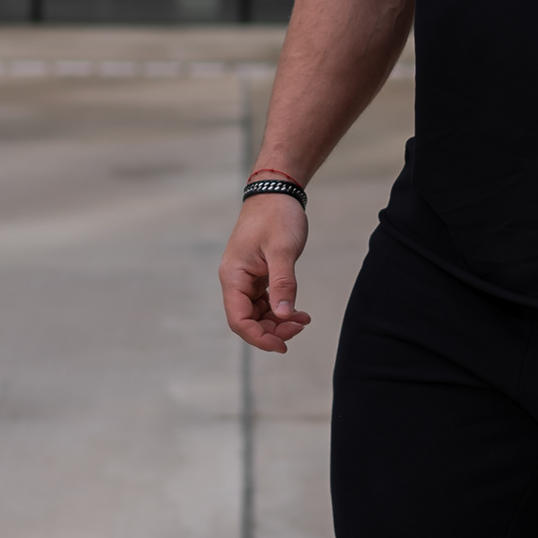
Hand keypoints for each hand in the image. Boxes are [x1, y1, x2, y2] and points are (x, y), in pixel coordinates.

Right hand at [219, 194, 310, 353]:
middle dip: (272, 330)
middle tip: (300, 328)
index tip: (283, 345)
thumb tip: (283, 315)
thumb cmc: (277, 216)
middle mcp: (235, 280)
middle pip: (248, 320)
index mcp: (233, 276)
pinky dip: (281, 310)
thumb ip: (283, 283)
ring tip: (303, 320)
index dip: (259, 337)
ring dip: (278, 322)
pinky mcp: (258, 275)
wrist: (277, 192)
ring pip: (257, 314)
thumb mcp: (282, 250)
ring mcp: (246, 278)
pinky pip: (265, 302)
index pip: (238, 320)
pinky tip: (299, 312)